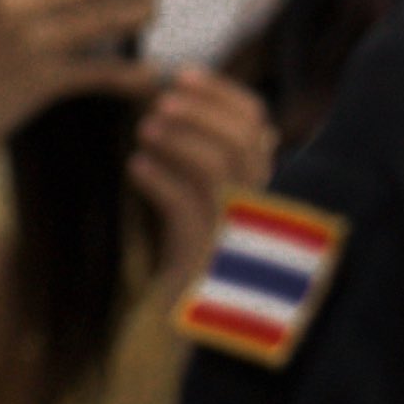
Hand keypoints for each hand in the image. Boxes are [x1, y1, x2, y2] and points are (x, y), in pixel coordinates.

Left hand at [127, 64, 275, 295]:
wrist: (193, 330)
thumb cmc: (197, 257)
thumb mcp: (210, 205)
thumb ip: (211, 160)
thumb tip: (188, 99)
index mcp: (268, 187)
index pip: (257, 125)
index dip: (221, 95)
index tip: (184, 73)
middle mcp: (264, 209)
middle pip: (241, 142)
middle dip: (198, 111)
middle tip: (160, 99)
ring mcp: (239, 236)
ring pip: (217, 171)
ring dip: (179, 140)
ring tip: (144, 130)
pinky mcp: (209, 262)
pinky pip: (185, 209)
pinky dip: (159, 181)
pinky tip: (135, 167)